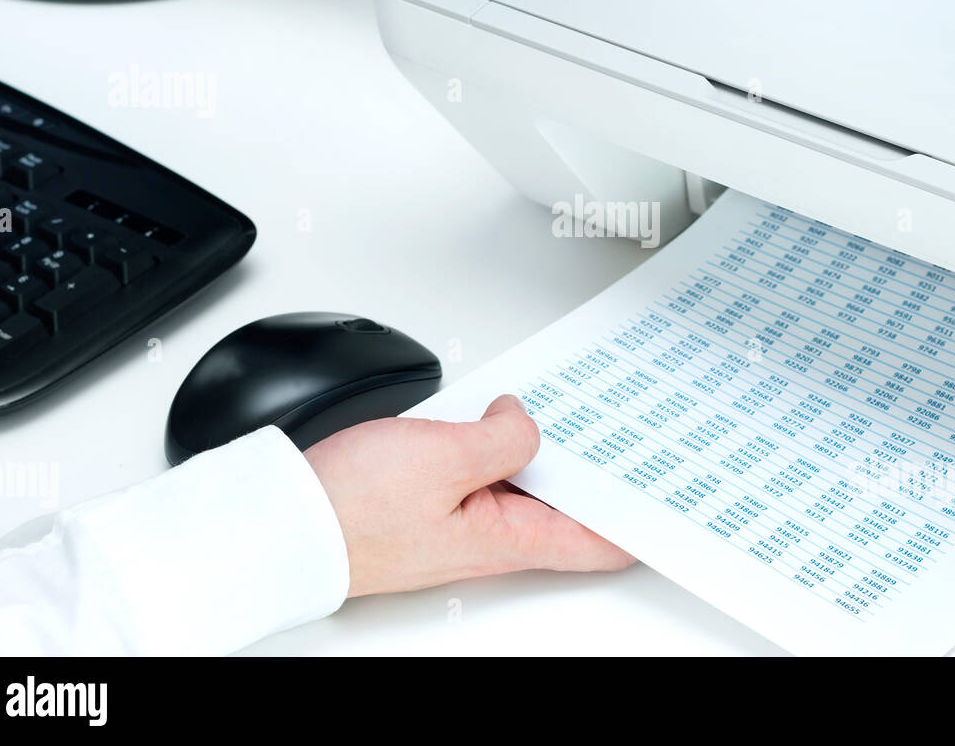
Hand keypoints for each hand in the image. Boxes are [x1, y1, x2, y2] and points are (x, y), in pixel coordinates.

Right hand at [303, 394, 634, 596]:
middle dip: (595, 471)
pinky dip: (498, 445)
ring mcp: (459, 520)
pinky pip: (481, 473)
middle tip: (627, 434)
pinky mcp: (430, 502)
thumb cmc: (352, 508)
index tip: (670, 499)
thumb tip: (523, 421)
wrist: (284, 522)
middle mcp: (488, 537)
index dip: (636, 522)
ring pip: (522, 484)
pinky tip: (499, 417)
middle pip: (563, 507)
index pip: (594, 542)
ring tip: (574, 413)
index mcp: (506, 538)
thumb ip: (501, 438)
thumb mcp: (444, 459)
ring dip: (544, 451)